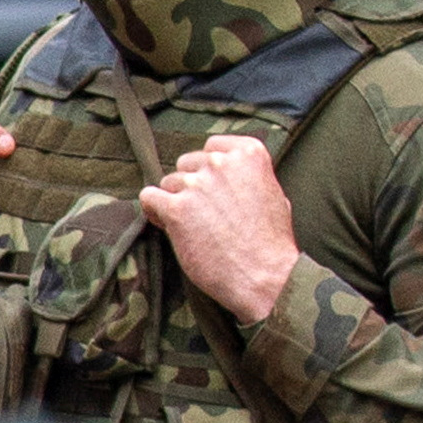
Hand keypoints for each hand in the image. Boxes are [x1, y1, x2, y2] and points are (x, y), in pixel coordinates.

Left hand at [144, 135, 303, 321]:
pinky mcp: (176, 209)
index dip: (208, 171)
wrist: (264, 276)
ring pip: (168, 183)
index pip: (211, 147)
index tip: (214, 191)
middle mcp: (221, 162)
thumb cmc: (271, 242)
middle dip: (191, 187)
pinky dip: (154, 211)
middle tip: (203, 215)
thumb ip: (247, 175)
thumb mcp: (273, 193)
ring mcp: (197, 184)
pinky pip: (149, 197)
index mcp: (248, 153)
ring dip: (174, 202)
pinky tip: (167, 225)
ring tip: (193, 228)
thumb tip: (227, 169)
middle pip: (187, 164)